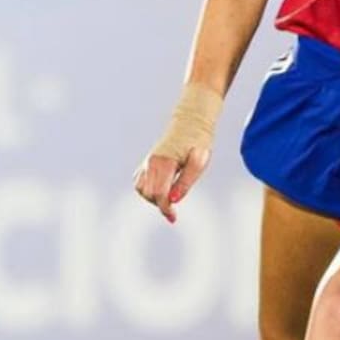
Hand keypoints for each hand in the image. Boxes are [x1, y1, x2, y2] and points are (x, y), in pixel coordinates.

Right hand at [132, 82, 222, 223]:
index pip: (159, 194)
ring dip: (153, 199)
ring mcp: (147, 161)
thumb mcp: (199, 162)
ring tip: (169, 201)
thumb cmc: (198, 142)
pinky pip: (139, 182)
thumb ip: (186, 182)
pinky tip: (161, 192)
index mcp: (163, 162)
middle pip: (149, 194)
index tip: (174, 218)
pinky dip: (146, 191)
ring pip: (141, 189)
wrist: (192, 121)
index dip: (165, 209)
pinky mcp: (146, 162)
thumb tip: (173, 200)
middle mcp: (151, 162)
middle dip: (161, 205)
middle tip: (175, 211)